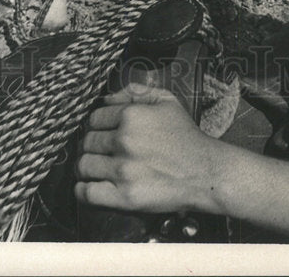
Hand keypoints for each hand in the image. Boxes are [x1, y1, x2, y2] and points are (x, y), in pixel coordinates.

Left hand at [75, 82, 217, 214]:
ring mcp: (123, 170)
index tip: (102, 133)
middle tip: (100, 152)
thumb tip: (106, 97)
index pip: (94, 118)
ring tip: (95, 168)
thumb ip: (136, 92)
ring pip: (83, 166)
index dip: (96, 125)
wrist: (205, 172)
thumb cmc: (186, 137)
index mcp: (132, 115)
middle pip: (87, 142)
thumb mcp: (167, 101)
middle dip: (91, 145)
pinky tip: (90, 186)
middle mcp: (124, 141)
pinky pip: (87, 193)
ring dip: (86, 167)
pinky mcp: (124, 197)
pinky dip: (83, 190)